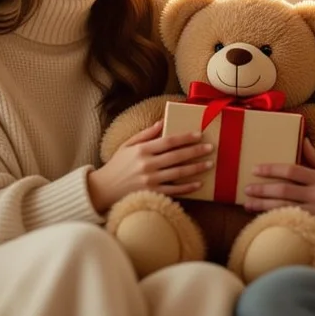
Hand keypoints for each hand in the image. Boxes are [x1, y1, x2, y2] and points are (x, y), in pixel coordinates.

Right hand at [87, 120, 213, 213]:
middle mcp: (147, 164)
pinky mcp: (152, 194)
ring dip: (196, 168)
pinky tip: (198, 184)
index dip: (185, 137)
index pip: (168, 141)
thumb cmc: (117, 165)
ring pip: (179, 173)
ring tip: (209, 164)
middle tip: (211, 148)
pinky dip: (187, 188)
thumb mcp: (127, 145)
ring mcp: (150, 180)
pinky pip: (174, 191)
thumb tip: (162, 121)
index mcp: (142, 150)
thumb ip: (145, 134)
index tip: (199, 134)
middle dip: (196, 151)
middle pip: (177, 156)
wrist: (103, 190)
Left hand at [243, 138, 314, 248]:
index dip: (272, 169)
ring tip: (247, 204)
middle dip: (262, 190)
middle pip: (283, 191)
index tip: (256, 169)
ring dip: (262, 206)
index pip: (292, 170)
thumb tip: (303, 139)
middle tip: (246, 189)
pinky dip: (275, 221)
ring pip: (283, 208)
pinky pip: (291, 224)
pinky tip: (262, 220)